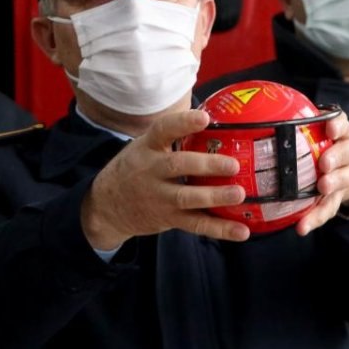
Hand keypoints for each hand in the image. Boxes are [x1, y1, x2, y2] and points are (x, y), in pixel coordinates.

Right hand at [81, 109, 251, 249]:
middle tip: (233, 165)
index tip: (203, 118)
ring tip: (239, 194)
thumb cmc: (137, 168)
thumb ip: (174, 138)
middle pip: (177, 166)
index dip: (183, 122)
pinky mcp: (168, 219)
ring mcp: (159, 197)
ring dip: (214, 197)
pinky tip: (241, 231)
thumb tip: (218, 123)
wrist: (107, 206)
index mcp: (148, 147)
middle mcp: (151, 171)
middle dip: (206, 165)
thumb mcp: (146, 147)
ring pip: (187, 198)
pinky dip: (219, 229)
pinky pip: (195, 225)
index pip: (163, 129)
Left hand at [295, 110, 348, 236]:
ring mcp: (347, 176)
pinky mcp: (339, 198)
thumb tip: (259, 115)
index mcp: (341, 134)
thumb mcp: (319, 130)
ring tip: (322, 187)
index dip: (337, 126)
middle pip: (347, 153)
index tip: (329, 129)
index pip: (342, 124)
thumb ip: (301, 124)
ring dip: (333, 183)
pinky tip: (302, 227)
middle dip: (336, 157)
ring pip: (344, 179)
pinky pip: (330, 209)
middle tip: (324, 163)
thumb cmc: (325, 145)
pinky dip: (316, 218)